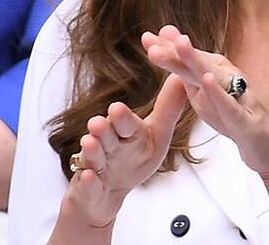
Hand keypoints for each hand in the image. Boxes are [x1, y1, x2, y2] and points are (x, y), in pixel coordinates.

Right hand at [64, 74, 187, 227]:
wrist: (107, 192)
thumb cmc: (133, 157)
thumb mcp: (155, 136)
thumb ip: (168, 110)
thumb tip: (181, 76)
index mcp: (127, 133)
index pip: (125, 123)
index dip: (121, 117)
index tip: (117, 108)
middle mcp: (109, 146)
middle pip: (106, 136)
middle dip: (102, 129)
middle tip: (98, 122)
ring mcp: (96, 167)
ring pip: (93, 157)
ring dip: (92, 151)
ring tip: (89, 142)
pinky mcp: (88, 190)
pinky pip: (88, 186)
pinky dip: (88, 182)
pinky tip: (89, 177)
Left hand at [142, 26, 268, 177]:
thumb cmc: (238, 117)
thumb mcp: (207, 94)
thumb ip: (187, 69)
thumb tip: (167, 40)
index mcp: (216, 76)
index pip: (188, 60)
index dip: (167, 49)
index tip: (145, 37)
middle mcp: (229, 80)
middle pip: (198, 63)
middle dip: (175, 52)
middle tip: (151, 42)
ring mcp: (240, 99)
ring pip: (215, 77)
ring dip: (196, 60)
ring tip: (179, 44)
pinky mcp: (248, 121)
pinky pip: (232, 106)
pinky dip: (218, 93)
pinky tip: (205, 80)